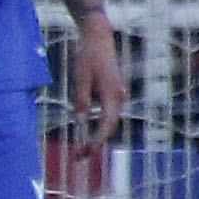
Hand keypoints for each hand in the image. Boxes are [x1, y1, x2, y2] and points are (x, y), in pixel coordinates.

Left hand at [71, 18, 128, 145]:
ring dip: (96, 136)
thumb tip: (80, 115)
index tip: (87, 150)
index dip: (98, 138)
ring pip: (107, 121)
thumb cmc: (88, 57)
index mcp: (112, 94)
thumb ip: (82, 96)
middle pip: (109, 125)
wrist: (99, 40)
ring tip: (80, 152)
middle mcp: (119, 97)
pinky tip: (86, 138)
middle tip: (79, 157)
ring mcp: (117, 95)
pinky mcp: (112, 93)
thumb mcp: (80, 76)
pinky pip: (105, 113)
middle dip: (95, 143)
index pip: (107, 122)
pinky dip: (96, 126)